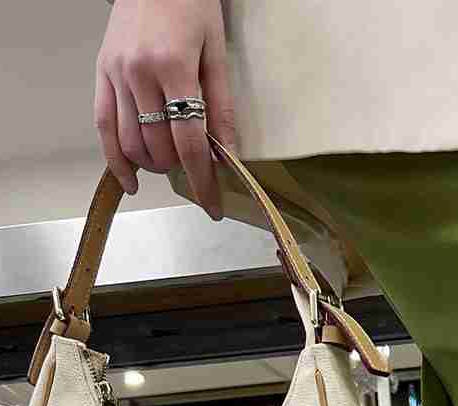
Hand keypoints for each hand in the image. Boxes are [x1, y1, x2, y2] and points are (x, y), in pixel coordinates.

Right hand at [95, 0, 239, 217]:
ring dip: (153, 164)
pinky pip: (103, 125)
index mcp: (174, 67)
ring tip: (169, 161)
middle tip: (195, 166)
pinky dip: (115, 158)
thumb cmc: (191, 4)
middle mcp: (139, 73)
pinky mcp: (101, 71)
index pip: (190, 142)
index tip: (213, 206)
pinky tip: (129, 179)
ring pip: (130, 143)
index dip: (203, 180)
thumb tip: (228, 157)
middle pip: (158, 147)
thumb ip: (221, 107)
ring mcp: (115, 73)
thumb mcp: (216, 52)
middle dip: (179, 167)